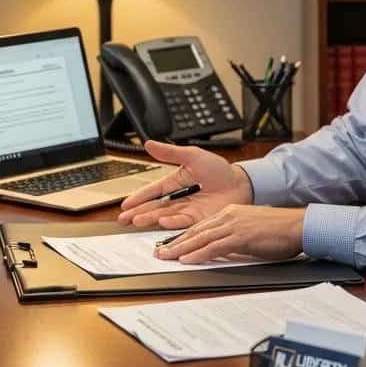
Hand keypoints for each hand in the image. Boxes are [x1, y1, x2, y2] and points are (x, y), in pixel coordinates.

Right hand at [117, 140, 253, 227]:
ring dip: (150, 218)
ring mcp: (187, 210)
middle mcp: (178, 198)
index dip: (138, 197)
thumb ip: (170, 152)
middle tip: (124, 218)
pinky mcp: (198, 219)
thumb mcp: (192, 155)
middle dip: (138, 212)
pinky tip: (161, 221)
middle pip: (153, 206)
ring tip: (137, 220)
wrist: (241, 183)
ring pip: (164, 215)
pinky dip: (171, 222)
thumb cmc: (218, 168)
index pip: (152, 191)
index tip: (125, 204)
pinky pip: (182, 222)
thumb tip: (149, 144)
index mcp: (174, 182)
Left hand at [154, 205, 306, 263]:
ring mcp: (234, 225)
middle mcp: (229, 216)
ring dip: (180, 248)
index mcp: (231, 213)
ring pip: (200, 238)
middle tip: (159, 252)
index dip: (184, 236)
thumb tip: (222, 251)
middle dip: (175, 242)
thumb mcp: (251, 231)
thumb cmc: (280, 230)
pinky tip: (187, 259)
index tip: (171, 244)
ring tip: (165, 256)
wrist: (298, 226)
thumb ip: (234, 238)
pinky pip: (214, 247)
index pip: (201, 226)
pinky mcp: (241, 236)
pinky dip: (199, 253)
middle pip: (196, 231)